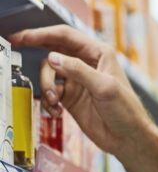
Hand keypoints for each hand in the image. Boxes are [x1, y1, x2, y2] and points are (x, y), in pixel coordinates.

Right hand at [10, 25, 151, 156]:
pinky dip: (49, 102)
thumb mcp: (104, 87)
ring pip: (49, 73)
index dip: (43, 33)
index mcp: (100, 54)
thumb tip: (53, 57)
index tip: (23, 36)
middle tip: (17, 46)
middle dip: (36, 51)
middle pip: (54, 50)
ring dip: (46, 86)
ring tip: (54, 101)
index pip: (66, 36)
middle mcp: (87, 64)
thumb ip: (78, 71)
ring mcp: (78, 80)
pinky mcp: (71, 97)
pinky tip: (57, 112)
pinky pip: (50, 92)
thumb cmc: (126, 110)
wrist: (128, 138)